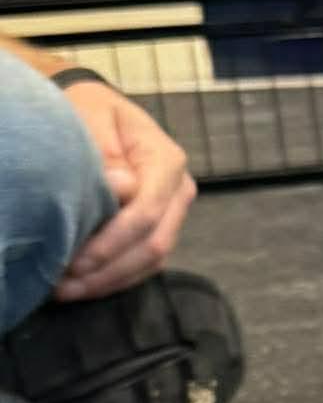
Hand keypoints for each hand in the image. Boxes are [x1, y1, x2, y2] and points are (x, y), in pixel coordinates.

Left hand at [55, 82, 196, 302]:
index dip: (112, 243)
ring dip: (110, 281)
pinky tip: (84, 285)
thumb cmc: (92, 111)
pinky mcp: (160, 228)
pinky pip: (145, 264)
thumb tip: (123, 187)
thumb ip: (104, 149)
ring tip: (67, 291)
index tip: (75, 261)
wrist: (99, 114)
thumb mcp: (92, 114)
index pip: (147, 212)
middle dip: (109, 270)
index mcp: (167, 161)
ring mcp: (172, 213)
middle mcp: (178, 191)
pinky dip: (115, 278)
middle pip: (154, 244)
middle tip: (63, 286)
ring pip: (152, 261)